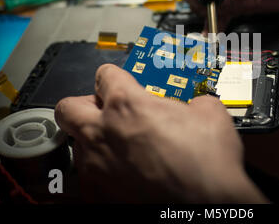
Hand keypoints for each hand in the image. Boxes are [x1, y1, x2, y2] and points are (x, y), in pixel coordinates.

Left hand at [55, 64, 266, 202]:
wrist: (207, 203)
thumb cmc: (207, 163)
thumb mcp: (210, 113)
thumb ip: (192, 103)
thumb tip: (195, 106)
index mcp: (128, 104)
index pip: (104, 75)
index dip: (115, 77)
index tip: (121, 83)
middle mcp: (103, 132)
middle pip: (68, 107)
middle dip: (83, 106)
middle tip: (104, 111)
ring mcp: (96, 166)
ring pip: (77, 144)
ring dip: (94, 140)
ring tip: (122, 148)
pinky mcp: (98, 195)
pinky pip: (88, 176)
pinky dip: (102, 171)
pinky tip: (125, 174)